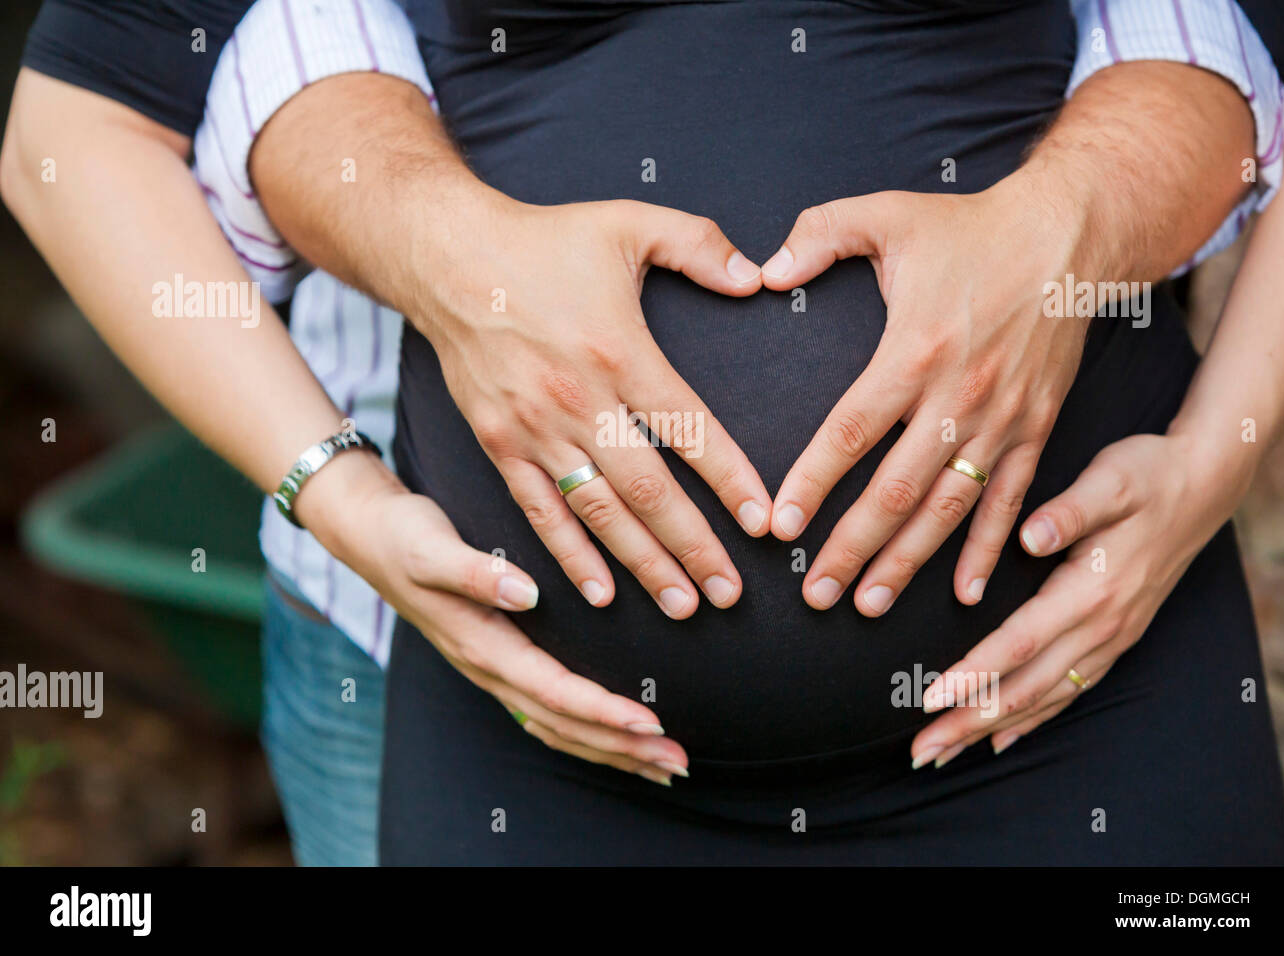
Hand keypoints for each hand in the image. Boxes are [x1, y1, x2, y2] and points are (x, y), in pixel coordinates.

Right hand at [297, 454, 690, 785]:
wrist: (370, 538)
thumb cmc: (406, 537)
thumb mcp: (432, 547)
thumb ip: (477, 571)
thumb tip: (525, 592)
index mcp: (481, 643)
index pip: (550, 690)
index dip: (599, 709)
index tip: (647, 720)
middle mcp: (489, 668)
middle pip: (562, 724)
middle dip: (620, 747)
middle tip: (676, 761)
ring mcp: (493, 673)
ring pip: (557, 728)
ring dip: (611, 750)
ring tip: (663, 765)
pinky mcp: (500, 665)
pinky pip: (548, 715)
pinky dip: (588, 734)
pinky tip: (620, 743)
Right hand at [419, 193, 770, 618]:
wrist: (446, 256)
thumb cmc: (544, 239)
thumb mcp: (629, 222)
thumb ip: (700, 245)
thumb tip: (758, 277)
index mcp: (619, 351)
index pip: (688, 430)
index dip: (730, 480)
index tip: (765, 523)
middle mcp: (578, 401)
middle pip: (647, 490)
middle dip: (694, 547)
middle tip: (732, 595)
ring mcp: (534, 429)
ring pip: (598, 512)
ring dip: (643, 564)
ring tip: (683, 605)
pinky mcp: (499, 445)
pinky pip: (540, 511)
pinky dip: (570, 555)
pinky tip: (600, 594)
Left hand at [761, 174, 1092, 614]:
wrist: (1069, 234)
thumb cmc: (971, 228)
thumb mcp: (887, 214)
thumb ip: (818, 236)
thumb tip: (763, 271)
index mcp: (913, 351)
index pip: (850, 433)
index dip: (812, 484)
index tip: (779, 528)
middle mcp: (958, 397)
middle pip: (895, 491)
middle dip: (851, 550)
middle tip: (815, 596)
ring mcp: (1002, 420)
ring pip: (947, 510)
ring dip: (907, 563)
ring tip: (868, 606)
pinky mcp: (1036, 428)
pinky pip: (1008, 502)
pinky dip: (986, 550)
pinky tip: (963, 594)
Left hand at [909, 429, 1254, 767]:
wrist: (1202, 485)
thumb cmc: (1147, 475)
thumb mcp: (1111, 480)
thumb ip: (1070, 511)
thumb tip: (1031, 536)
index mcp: (1090, 592)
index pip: (1020, 644)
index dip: (973, 674)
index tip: (929, 699)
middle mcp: (1101, 627)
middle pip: (1025, 688)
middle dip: (968, 722)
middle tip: (920, 752)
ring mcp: (1110, 640)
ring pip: (1043, 700)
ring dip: (990, 729)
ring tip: (943, 753)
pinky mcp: (1114, 640)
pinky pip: (1068, 693)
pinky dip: (1031, 720)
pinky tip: (1000, 739)